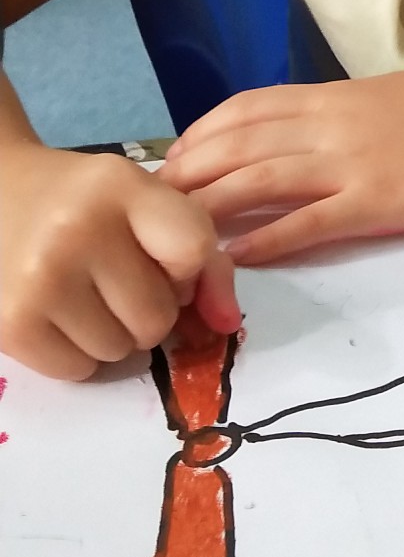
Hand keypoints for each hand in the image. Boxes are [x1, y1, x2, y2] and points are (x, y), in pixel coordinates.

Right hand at [0, 141, 239, 380]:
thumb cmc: (83, 202)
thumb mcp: (144, 203)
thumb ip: (200, 254)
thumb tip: (228, 324)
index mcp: (120, 186)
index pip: (193, 252)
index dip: (187, 270)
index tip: (165, 260)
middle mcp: (77, 229)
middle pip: (158, 317)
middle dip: (148, 310)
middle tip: (116, 281)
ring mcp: (39, 278)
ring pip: (121, 352)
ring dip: (114, 335)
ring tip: (86, 295)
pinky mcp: (12, 323)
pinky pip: (79, 371)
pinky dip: (78, 354)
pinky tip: (60, 315)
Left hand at [160, 73, 403, 264]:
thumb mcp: (386, 97)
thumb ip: (338, 113)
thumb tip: (299, 131)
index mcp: (334, 96)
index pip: (248, 107)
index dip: (203, 131)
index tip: (175, 156)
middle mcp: (332, 125)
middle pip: (240, 143)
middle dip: (191, 171)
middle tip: (157, 200)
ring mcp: (352, 164)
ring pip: (260, 180)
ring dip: (211, 205)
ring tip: (177, 230)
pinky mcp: (376, 204)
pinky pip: (307, 223)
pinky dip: (265, 238)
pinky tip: (236, 255)